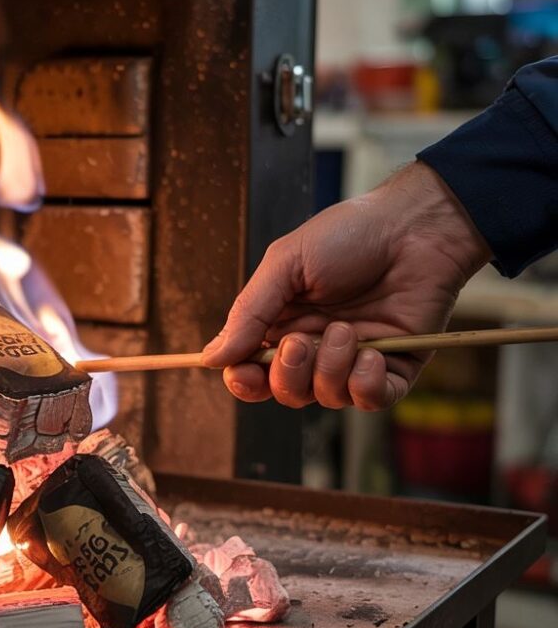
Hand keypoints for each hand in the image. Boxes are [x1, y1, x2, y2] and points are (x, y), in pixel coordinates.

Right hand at [201, 161, 491, 409]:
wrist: (416, 226)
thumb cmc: (348, 235)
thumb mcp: (286, 263)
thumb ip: (249, 312)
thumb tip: (211, 357)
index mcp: (283, 323)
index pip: (252, 371)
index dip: (245, 381)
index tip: (244, 373)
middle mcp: (315, 348)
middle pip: (286, 392)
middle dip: (288, 374)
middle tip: (301, 342)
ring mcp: (353, 360)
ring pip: (326, 398)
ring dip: (331, 370)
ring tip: (347, 330)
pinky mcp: (394, 368)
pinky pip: (371, 401)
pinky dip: (366, 385)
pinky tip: (372, 354)